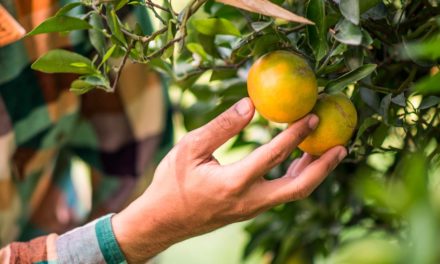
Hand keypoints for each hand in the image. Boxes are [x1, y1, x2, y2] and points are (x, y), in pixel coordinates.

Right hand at [112, 98, 346, 262]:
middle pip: (299, 187)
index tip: (313, 115)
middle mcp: (249, 200)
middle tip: (342, 146)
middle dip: (324, 166)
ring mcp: (251, 209)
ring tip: (328, 151)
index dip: (296, 134)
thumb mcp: (190, 148)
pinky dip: (296, 178)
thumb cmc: (171, 182)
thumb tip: (252, 104)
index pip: (273, 155)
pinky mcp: (249, 210)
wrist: (162, 221)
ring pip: (293, 193)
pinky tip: (299, 163)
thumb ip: (222, 126)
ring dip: (313, 173)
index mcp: (233, 182)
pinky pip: (281, 195)